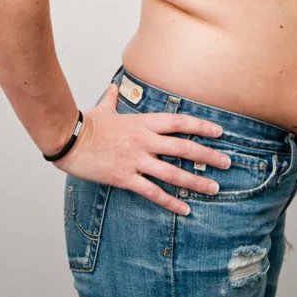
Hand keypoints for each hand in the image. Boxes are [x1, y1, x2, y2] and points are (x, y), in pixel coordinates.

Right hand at [53, 83, 231, 214]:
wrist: (69, 139)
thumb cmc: (87, 124)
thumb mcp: (104, 108)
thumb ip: (113, 98)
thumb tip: (113, 87)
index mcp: (143, 123)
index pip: (179, 123)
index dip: (201, 126)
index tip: (219, 132)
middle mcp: (145, 141)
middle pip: (183, 148)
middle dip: (208, 156)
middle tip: (227, 163)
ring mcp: (136, 160)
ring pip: (173, 172)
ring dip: (195, 181)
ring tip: (214, 188)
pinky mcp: (125, 177)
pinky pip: (152, 192)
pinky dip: (170, 201)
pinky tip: (184, 208)